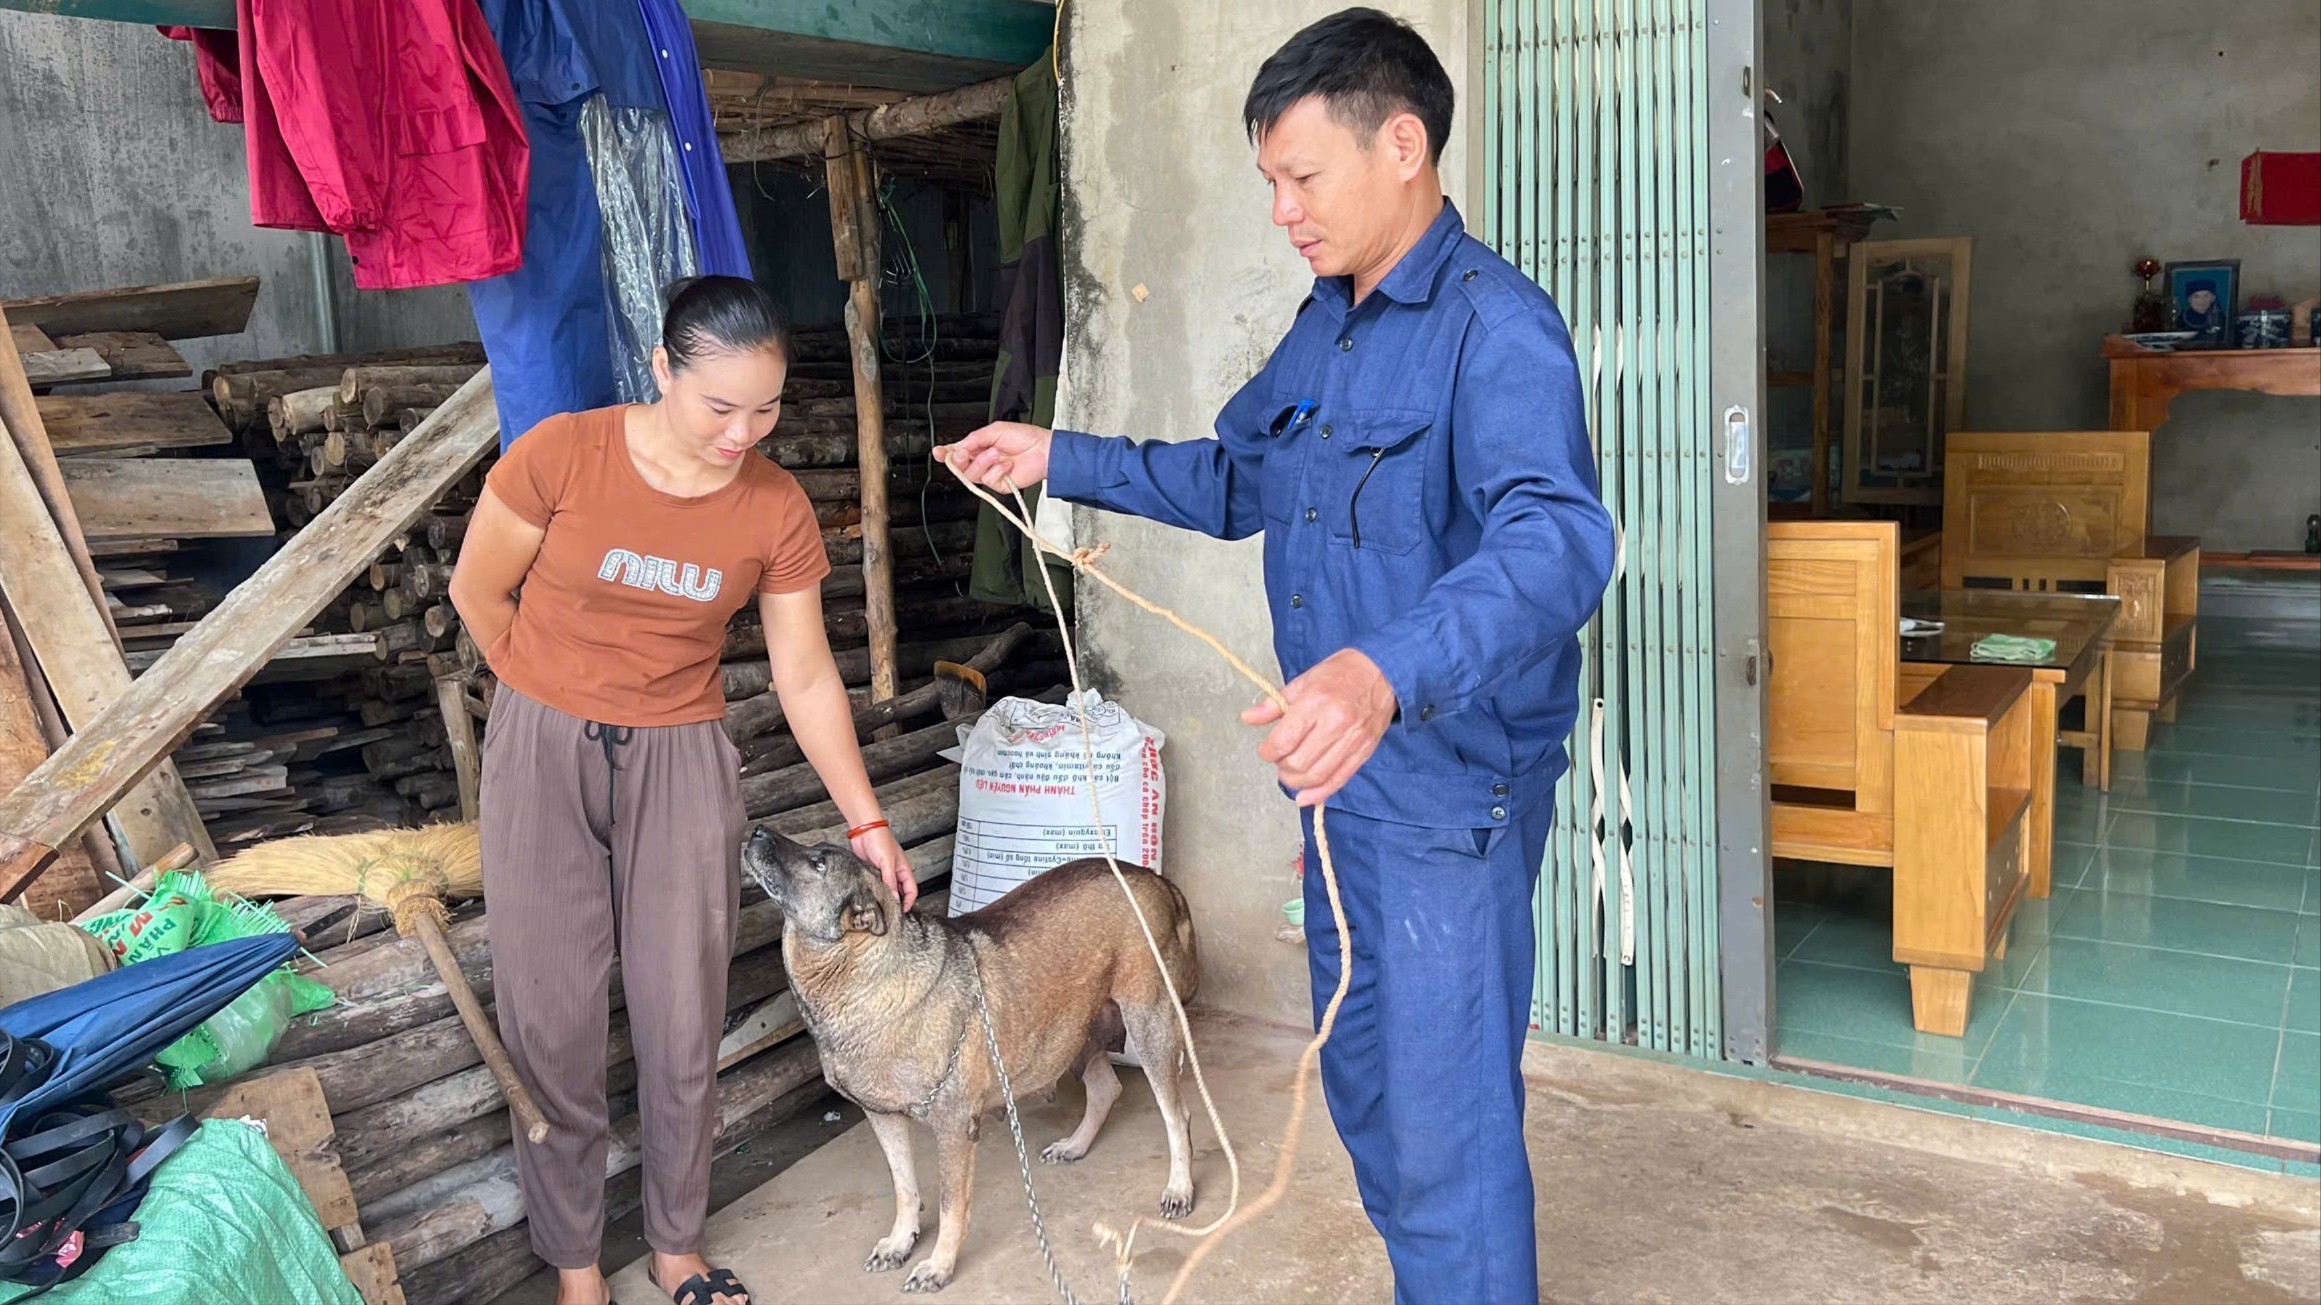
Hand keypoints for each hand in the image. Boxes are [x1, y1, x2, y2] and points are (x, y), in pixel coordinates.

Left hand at [851, 824, 917, 911]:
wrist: (864, 829)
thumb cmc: (879, 839)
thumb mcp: (888, 863)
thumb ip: (891, 882)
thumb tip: (895, 898)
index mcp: (903, 869)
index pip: (911, 890)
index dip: (909, 902)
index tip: (902, 912)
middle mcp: (894, 872)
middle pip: (899, 892)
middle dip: (896, 902)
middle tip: (889, 912)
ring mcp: (882, 872)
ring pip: (886, 889)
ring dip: (883, 896)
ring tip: (879, 906)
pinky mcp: (871, 871)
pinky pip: (875, 884)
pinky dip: (873, 890)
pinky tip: (869, 895)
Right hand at [935, 422, 1052, 492]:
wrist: (1044, 451)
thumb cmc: (1025, 438)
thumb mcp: (995, 430)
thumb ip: (974, 439)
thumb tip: (958, 446)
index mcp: (979, 447)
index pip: (956, 452)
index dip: (944, 453)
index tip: (938, 452)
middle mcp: (982, 462)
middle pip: (959, 467)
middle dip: (958, 460)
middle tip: (963, 453)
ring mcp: (990, 474)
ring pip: (970, 475)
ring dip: (982, 462)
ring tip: (996, 453)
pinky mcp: (999, 485)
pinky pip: (988, 480)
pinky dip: (997, 470)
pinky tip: (1007, 464)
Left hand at [1239, 649, 1398, 806]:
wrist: (1384, 671)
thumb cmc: (1341, 673)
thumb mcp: (1303, 681)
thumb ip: (1274, 704)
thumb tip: (1248, 718)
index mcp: (1316, 702)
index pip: (1284, 741)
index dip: (1268, 752)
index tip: (1266, 751)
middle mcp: (1336, 723)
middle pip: (1299, 763)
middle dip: (1282, 768)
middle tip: (1279, 760)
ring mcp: (1353, 740)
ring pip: (1317, 775)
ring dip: (1297, 782)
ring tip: (1290, 774)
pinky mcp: (1364, 751)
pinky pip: (1339, 779)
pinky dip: (1320, 793)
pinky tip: (1306, 797)